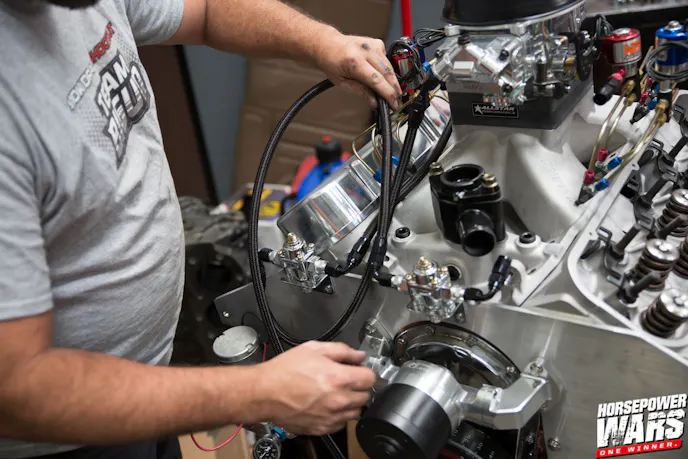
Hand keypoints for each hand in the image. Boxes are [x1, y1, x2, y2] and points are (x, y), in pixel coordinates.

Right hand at [253, 341, 375, 435]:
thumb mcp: (313, 349)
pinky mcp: (321, 428)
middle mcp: (338, 400)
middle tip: (347, 380)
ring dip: (351, 403)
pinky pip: (341, 424)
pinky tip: (327, 405)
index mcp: (338, 378)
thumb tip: (358, 355)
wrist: (263, 393)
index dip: (365, 371)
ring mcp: (330, 417)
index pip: (370, 378)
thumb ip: (341, 351)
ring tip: (336, 393)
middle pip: (366, 396)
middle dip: (359, 387)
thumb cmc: (284, 371)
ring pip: (356, 412)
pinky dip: (339, 416)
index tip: (359, 370)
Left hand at [313, 30, 402, 110]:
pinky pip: (387, 60)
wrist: (328, 44)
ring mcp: (372, 45)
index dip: (388, 95)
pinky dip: (387, 70)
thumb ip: (361, 92)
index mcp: (354, 62)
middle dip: (395, 90)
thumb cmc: (332, 62)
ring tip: (393, 93)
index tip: (394, 104)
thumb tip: (375, 103)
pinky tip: (383, 76)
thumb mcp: (342, 83)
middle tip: (397, 102)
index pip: (377, 81)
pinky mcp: (377, 43)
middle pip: (387, 73)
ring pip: (390, 66)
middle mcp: (365, 51)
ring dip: (393, 81)